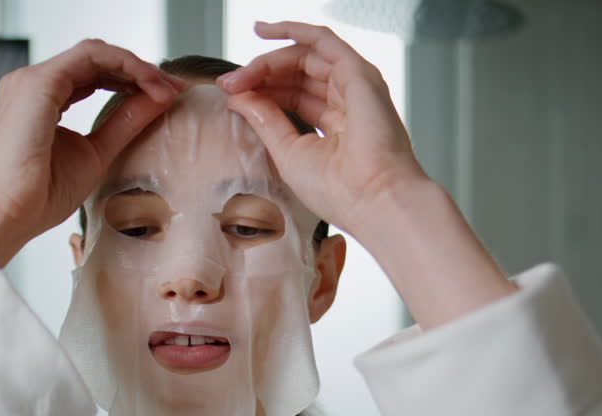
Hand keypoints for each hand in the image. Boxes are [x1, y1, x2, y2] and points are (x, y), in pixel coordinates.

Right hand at [0, 40, 184, 266]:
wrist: (10, 215)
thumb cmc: (41, 196)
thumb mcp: (96, 152)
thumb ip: (124, 123)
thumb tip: (159, 100)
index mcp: (41, 99)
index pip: (93, 75)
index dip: (132, 81)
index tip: (166, 98)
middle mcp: (33, 83)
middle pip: (97, 60)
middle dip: (140, 71)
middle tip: (173, 89)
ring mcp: (33, 79)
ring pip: (96, 53)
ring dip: (137, 66)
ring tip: (166, 89)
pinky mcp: (40, 82)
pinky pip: (92, 56)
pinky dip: (126, 65)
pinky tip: (149, 84)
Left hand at [216, 21, 427, 237]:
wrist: (371, 200)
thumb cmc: (339, 191)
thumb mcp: (287, 152)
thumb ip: (264, 120)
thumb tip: (238, 95)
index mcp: (336, 125)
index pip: (293, 95)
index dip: (261, 91)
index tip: (230, 95)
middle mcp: (348, 101)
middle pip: (297, 73)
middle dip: (260, 74)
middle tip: (229, 84)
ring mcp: (355, 85)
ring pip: (305, 56)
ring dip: (268, 61)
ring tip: (240, 76)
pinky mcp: (358, 72)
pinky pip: (322, 39)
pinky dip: (293, 29)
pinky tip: (265, 30)